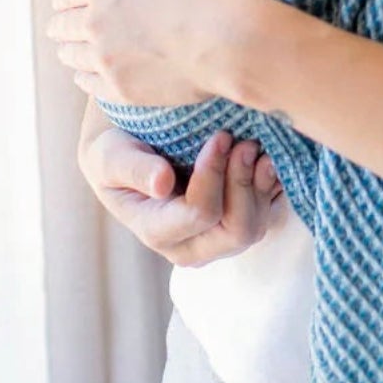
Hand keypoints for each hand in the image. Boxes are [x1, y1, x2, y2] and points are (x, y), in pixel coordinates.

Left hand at [47, 0, 261, 107]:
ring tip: (79, 48)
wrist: (234, 39)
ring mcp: (107, 60)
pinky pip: (88, 87)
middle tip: (69, 24)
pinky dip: (87, 78)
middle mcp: (94, 24)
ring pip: (70, 57)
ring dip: (71, 50)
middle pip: (60, 26)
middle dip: (64, 22)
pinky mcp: (124, 90)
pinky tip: (95, 74)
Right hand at [80, 108, 284, 267]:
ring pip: (256, 226)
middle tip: (245, 141)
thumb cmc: (115, 152)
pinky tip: (268, 158)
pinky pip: (269, 215)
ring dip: (260, 184)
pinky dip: (272, 188)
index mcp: (156, 232)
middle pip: (235, 231)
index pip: (199, 214)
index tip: (219, 136)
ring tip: (257, 145)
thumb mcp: (109, 155)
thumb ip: (132, 169)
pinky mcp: (239, 224)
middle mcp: (190, 247)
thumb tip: (162, 184)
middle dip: (243, 183)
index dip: (214, 175)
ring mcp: (218, 240)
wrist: (130, 152)